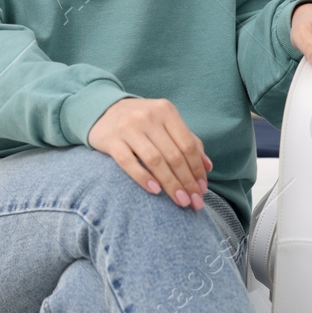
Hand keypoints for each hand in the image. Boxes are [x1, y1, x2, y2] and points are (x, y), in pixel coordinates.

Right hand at [87, 97, 211, 209]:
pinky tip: (155, 191)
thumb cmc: (142, 122)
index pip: (187, 144)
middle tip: (194, 202)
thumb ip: (187, 141)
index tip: (202, 190)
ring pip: (154, 160)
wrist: (103, 110)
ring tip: (180, 201)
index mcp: (166, 111)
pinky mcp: (111, 140)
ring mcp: (128, 128)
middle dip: (187, 181)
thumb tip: (207, 167)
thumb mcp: (166, 123)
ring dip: (170, 184)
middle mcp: (148, 117)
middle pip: (173, 155)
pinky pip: (128, 162)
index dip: (197, 169)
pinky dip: (143, 178)